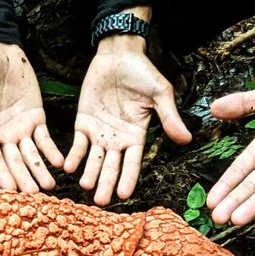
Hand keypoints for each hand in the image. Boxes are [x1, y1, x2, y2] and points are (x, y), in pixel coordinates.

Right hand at [0, 42, 63, 191]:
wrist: (0, 48)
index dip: (1, 174)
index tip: (9, 190)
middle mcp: (3, 135)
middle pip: (14, 162)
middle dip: (23, 179)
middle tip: (33, 195)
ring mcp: (21, 128)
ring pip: (31, 155)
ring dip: (39, 171)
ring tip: (49, 186)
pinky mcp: (36, 118)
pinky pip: (45, 139)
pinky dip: (51, 151)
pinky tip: (60, 163)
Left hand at [64, 37, 190, 204]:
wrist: (118, 54)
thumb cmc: (142, 72)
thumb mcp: (160, 93)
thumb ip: (169, 117)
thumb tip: (186, 139)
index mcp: (136, 136)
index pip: (133, 163)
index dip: (128, 179)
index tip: (123, 195)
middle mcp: (118, 139)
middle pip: (111, 167)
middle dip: (106, 183)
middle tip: (101, 201)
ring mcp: (100, 133)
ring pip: (93, 159)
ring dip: (89, 173)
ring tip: (85, 186)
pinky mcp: (83, 123)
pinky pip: (77, 144)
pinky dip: (73, 156)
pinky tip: (68, 167)